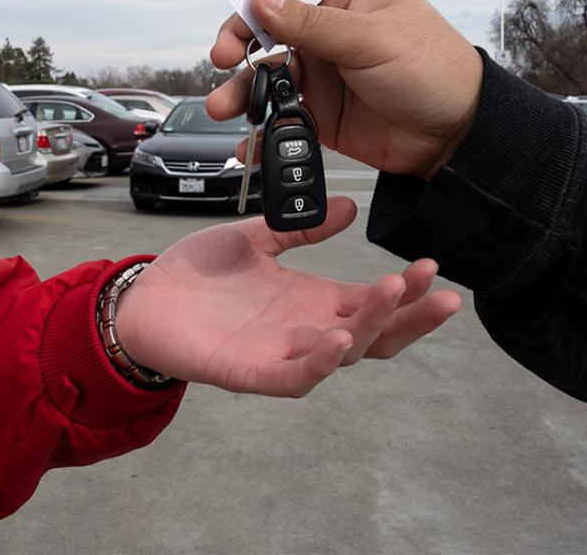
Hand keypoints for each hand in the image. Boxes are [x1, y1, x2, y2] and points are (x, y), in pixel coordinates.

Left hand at [113, 197, 461, 396]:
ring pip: (342, 353)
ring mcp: (280, 355)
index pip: (373, 300)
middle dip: (412, 316)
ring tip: (393, 294)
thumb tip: (350, 208)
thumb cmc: (197, 277)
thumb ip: (301, 228)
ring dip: (371, 328)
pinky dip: (319, 363)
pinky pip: (292, 378)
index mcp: (312, 301)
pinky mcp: (248, 373)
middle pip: (374, 333)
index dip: (407, 289)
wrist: (143, 299)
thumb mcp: (257, 239)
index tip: (432, 265)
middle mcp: (305, 331)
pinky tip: (339, 340)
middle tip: (444, 293)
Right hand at [207, 0, 483, 179]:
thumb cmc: (435, 71)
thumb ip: (313, 22)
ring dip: (241, 89)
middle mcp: (329, 28)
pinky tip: (249, 140)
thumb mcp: (372, 39)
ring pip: (266, 74)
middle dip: (238, 41)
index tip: (237, 4)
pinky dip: (260, 128)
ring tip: (225, 106)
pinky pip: (279, 116)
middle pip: (266, 27)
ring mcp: (323, 71)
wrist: (456, 137)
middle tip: (222, 56)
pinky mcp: (320, 111)